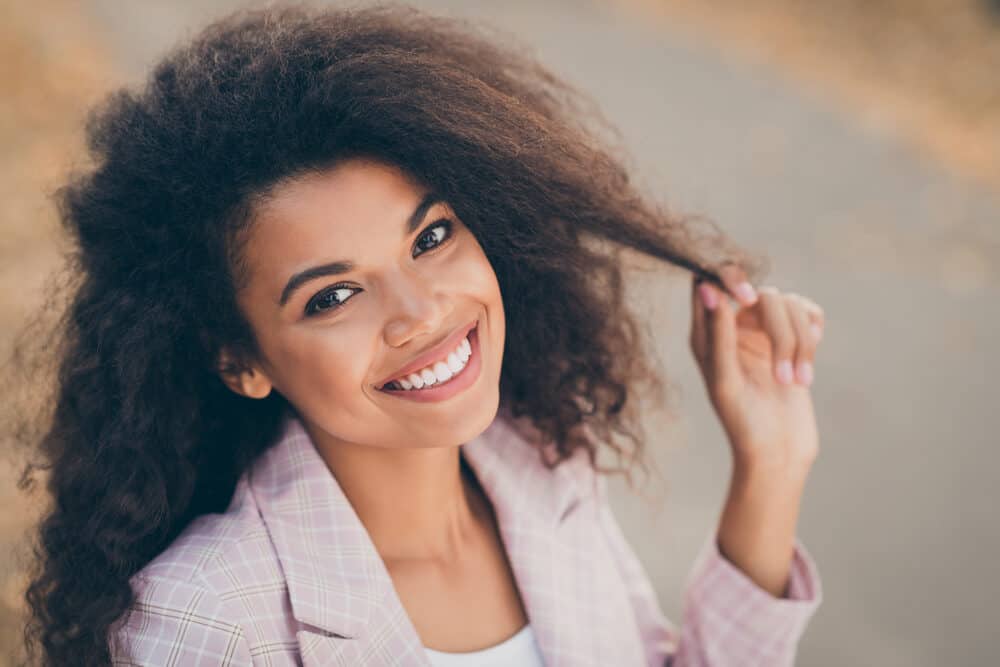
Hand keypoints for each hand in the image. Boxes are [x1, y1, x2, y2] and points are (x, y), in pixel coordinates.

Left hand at [689, 264, 824, 472]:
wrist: (778, 452)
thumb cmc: (743, 422)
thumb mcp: (724, 380)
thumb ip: (717, 334)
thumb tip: (707, 288)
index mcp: (707, 333)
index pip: (710, 280)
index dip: (731, 277)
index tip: (748, 299)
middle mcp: (734, 327)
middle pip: (761, 292)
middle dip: (779, 328)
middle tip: (783, 372)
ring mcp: (765, 332)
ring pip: (790, 304)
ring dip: (799, 344)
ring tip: (798, 383)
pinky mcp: (794, 340)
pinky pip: (809, 313)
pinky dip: (813, 336)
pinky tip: (808, 365)